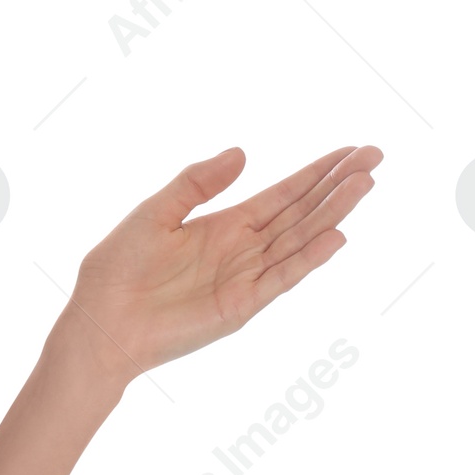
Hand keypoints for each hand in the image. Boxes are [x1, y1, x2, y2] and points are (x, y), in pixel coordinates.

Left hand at [63, 143, 381, 386]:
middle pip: (301, 212)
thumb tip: (243, 152)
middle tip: (375, 157)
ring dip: (332, 213)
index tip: (351, 151)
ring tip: (365, 185)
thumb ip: (196, 183)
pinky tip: (335, 236)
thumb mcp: (154, 213)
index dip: (316, 173)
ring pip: (299, 241)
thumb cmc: (116, 270)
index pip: (283, 194)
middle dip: (337, 185)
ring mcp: (245, 278)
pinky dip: (308, 259)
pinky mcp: (240, 307)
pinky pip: (281, 279)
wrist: (99, 323)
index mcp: (224, 224)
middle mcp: (243, 249)